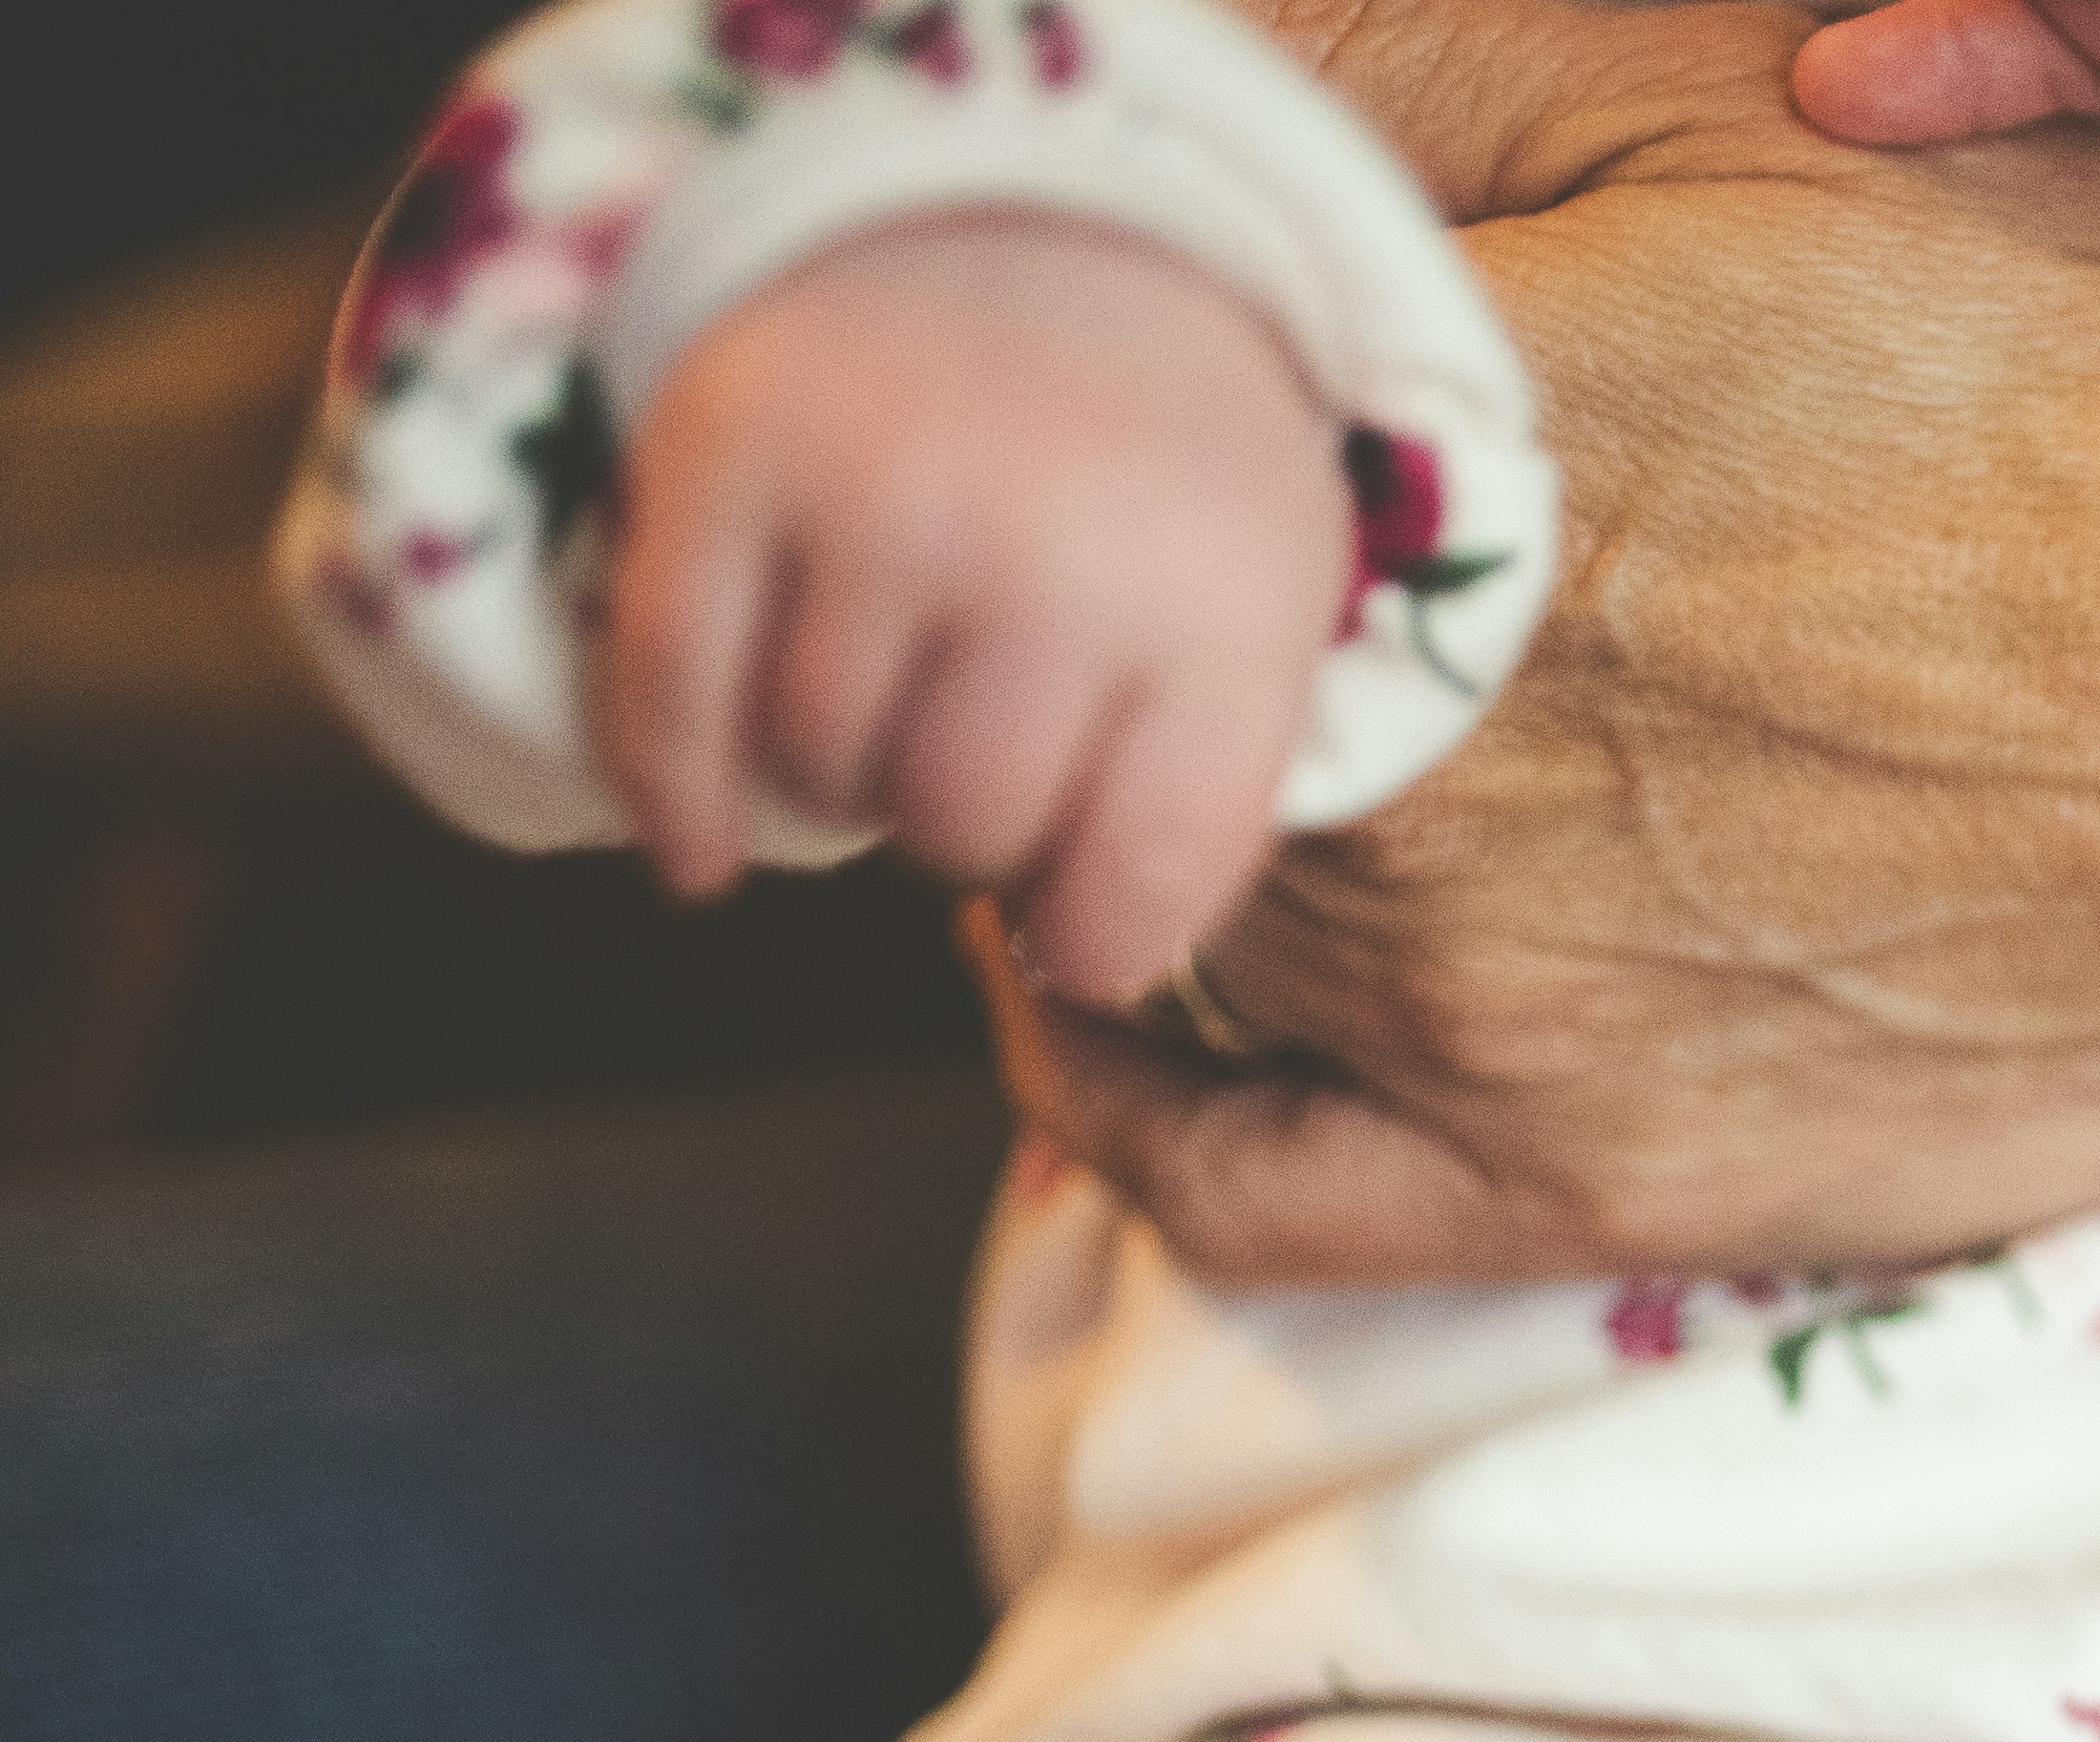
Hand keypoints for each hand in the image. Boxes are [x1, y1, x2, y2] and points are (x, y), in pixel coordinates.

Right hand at [595, 207, 1348, 1002]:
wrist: (1056, 230)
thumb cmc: (1169, 489)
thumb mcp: (1261, 626)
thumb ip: (1200, 807)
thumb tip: (1082, 982)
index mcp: (1217, 604)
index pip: (1141, 877)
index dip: (1101, 938)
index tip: (1080, 931)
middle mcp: (1045, 545)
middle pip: (961, 831)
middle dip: (973, 833)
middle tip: (989, 759)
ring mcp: (875, 490)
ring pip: (819, 772)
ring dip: (848, 782)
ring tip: (901, 708)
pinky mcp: (723, 447)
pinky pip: (668, 691)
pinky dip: (675, 797)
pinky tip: (702, 857)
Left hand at [1002, 71, 2099, 1280]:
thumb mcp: (1761, 110)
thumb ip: (1409, 93)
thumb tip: (1155, 74)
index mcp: (1386, 438)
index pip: (1065, 409)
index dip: (1070, 376)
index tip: (1114, 354)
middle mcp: (1367, 731)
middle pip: (1073, 660)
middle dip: (1089, 583)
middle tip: (1179, 523)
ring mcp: (1451, 986)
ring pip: (1119, 886)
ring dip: (1120, 793)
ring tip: (1207, 710)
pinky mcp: (1562, 1174)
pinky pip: (1204, 1169)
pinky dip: (1114, 1076)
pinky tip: (1115, 983)